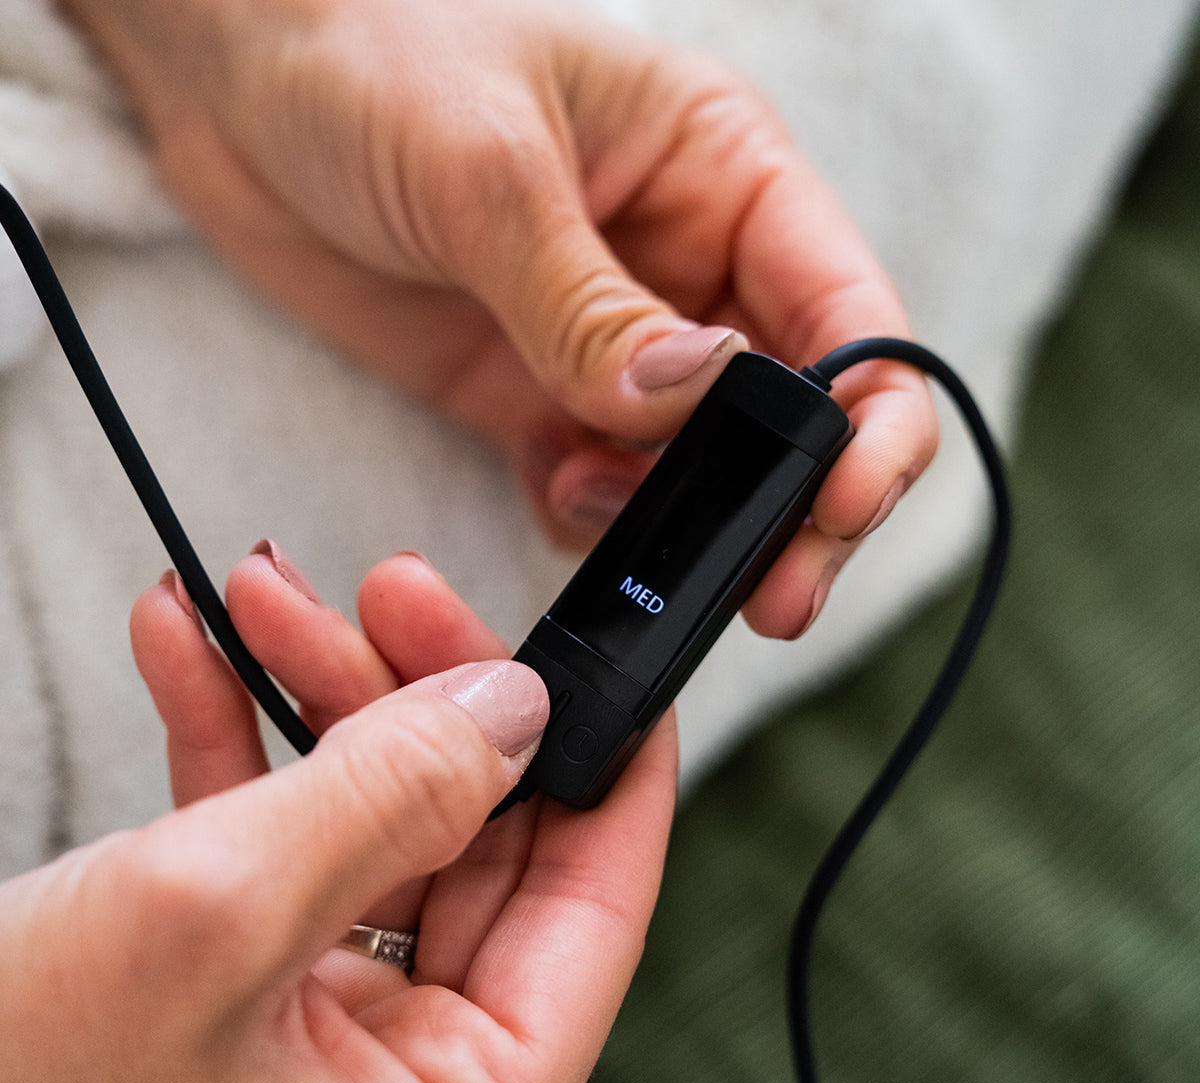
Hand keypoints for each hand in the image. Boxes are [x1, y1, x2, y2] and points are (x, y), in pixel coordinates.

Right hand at [0, 547, 676, 1082]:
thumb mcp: (214, 912)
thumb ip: (393, 796)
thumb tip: (515, 712)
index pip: (594, 913)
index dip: (611, 771)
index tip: (604, 666)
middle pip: (479, 842)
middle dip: (425, 697)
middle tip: (391, 594)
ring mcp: (323, 1037)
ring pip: (380, 822)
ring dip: (323, 698)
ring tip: (268, 597)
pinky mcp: (246, 990)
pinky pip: (283, 839)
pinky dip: (242, 740)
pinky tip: (199, 651)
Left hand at [62, 0, 936, 634]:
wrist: (237, 86)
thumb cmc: (371, 57)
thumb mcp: (488, 168)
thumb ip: (590, 303)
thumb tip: (693, 399)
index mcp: (725, 177)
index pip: (848, 315)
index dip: (871, 422)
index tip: (846, 505)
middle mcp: (687, 271)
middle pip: (793, 420)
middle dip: (797, 510)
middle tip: (776, 595)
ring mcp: (612, 347)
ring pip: (699, 471)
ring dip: (685, 523)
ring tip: (620, 518)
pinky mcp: (539, 399)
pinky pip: (598, 489)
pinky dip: (592, 519)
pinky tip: (557, 490)